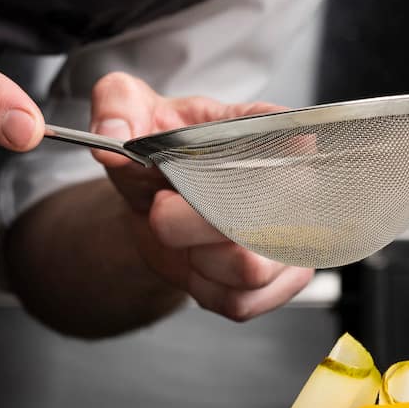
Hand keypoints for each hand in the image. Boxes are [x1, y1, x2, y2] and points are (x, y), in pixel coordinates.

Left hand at [89, 72, 315, 319]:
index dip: (271, 154)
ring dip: (199, 259)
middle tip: (165, 206)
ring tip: (183, 234)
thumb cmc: (159, 149)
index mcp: (265, 129)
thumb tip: (114, 135)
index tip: (234, 164)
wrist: (154, 197)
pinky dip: (205, 289)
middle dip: (194, 222)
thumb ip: (116, 105)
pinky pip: (243, 302)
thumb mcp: (130, 108)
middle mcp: (294, 183)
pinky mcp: (281, 281)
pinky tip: (197, 262)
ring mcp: (294, 236)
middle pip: (265, 215)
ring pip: (251, 268)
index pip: (292, 138)